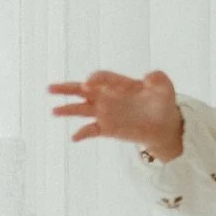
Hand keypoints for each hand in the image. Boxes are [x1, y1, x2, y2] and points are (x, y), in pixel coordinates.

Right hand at [48, 69, 183, 158]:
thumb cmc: (162, 102)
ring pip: (81, 109)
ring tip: (54, 111)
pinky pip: (91, 130)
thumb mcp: (164, 88)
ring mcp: (104, 113)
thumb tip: (149, 77)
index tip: (89, 84)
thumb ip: (158, 79)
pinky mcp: (107, 128)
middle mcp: (106, 96)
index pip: (101, 77)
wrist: (164, 125)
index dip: (94, 79)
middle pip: (81, 90)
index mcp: (117, 83)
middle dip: (66, 88)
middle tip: (50, 89)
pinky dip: (82, 133)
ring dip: (67, 110)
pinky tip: (74, 138)